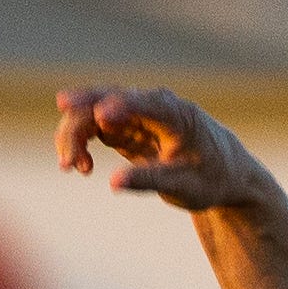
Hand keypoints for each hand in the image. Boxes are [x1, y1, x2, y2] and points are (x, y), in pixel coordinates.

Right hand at [54, 85, 262, 212]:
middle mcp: (151, 105)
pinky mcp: (123, 124)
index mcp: (177, 114)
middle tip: (67, 162)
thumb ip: (150, 181)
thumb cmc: (209, 178)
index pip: (147, 103)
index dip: (122, 105)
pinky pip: (91, 126)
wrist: (220, 172)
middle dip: (79, 126)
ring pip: (90, 112)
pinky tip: (81, 167)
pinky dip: (80, 143)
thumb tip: (113, 183)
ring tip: (72, 168)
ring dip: (74, 136)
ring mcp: (134, 112)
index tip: (101, 116)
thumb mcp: (185, 188)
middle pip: (105, 100)